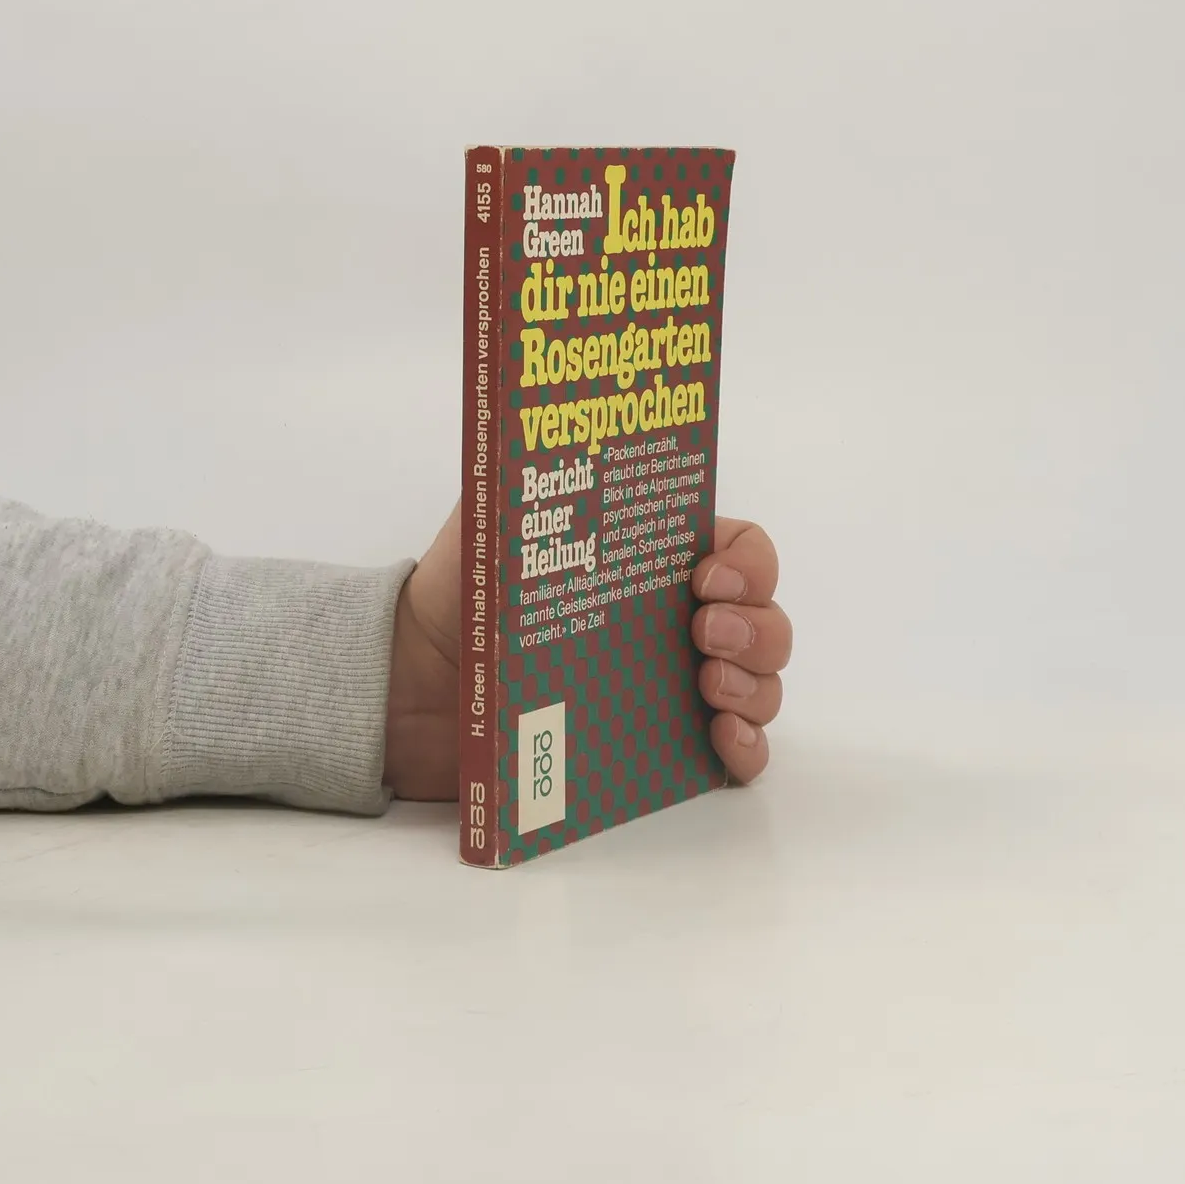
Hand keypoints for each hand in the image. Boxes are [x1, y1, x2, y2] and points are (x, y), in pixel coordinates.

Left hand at [383, 503, 788, 798]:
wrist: (419, 678)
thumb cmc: (464, 590)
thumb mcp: (493, 518)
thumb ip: (526, 476)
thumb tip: (539, 428)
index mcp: (655, 558)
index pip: (741, 549)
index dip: (748, 563)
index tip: (707, 578)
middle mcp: (678, 620)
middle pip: (766, 620)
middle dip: (757, 626)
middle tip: (707, 633)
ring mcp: (678, 687)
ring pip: (761, 684)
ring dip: (755, 684)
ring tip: (709, 687)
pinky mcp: (663, 748)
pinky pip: (739, 755)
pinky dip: (747, 749)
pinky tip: (722, 739)